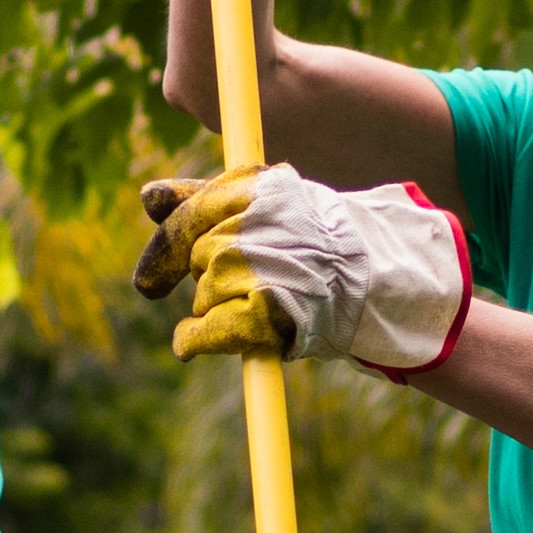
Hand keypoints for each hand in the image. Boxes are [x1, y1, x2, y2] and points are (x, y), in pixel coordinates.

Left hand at [135, 160, 466, 376]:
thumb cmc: (328, 242)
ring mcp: (248, 269)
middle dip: (205, 275)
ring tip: (265, 303)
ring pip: (200, 295)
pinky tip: (195, 343)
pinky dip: (194, 341)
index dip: (171, 242)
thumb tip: (146, 197)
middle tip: (246, 284)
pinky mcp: (255, 314)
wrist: (386, 282)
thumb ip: (208, 197)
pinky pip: (200, 331)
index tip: (156, 273)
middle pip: (194, 257)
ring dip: (215, 306)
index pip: (187, 211)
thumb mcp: (274, 202)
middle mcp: (245, 225)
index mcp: (252, 189)